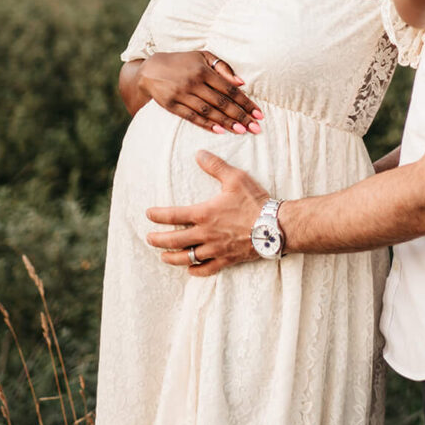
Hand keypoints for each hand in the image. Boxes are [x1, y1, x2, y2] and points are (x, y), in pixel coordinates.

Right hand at [138, 51, 262, 133]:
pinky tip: (219, 130)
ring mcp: (182, 95)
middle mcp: (194, 83)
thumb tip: (241, 82)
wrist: (151, 70)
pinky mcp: (171, 106)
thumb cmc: (182, 62)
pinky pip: (192, 117)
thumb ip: (223, 67)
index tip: (258, 114)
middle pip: (222, 102)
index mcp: (203, 70)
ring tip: (242, 131)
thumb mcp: (202, 57)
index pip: (230, 89)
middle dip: (241, 116)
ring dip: (226, 122)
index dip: (246, 102)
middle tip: (255, 128)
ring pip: (208, 111)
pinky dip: (206, 124)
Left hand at [145, 150, 269, 275]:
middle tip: (149, 239)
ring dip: (172, 257)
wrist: (275, 226)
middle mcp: (206, 234)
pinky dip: (196, 270)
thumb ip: (215, 166)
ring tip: (163, 257)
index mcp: (204, 213)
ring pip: (187, 257)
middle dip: (158, 240)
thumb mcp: (235, 178)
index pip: (173, 215)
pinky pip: (207, 269)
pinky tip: (190, 269)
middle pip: (174, 240)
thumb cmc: (255, 201)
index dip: (157, 215)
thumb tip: (199, 153)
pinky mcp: (227, 259)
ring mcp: (216, 249)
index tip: (148, 214)